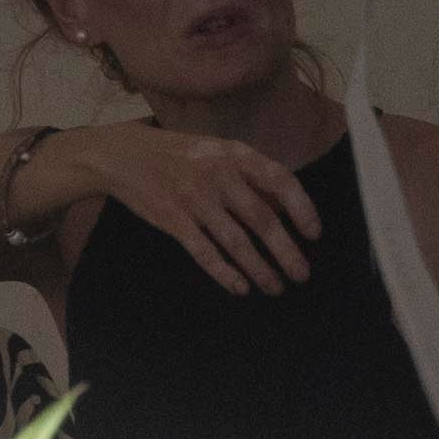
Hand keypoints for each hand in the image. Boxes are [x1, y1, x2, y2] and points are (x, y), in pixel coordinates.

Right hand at [63, 122, 316, 294]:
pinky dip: (225, 273)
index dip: (301, 208)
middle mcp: (217, 175)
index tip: (314, 234)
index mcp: (235, 154)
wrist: (123, 156)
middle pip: (261, 220)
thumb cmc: (180, 154)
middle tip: (302, 275)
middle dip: (286, 251)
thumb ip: (251, 176)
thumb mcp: (218, 151)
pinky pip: (205, 253)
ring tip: (276, 287)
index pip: (280, 180)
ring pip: (236, 242)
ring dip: (261, 269)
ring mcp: (194, 199)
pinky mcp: (173, 221)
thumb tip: (287, 210)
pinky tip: (241, 287)